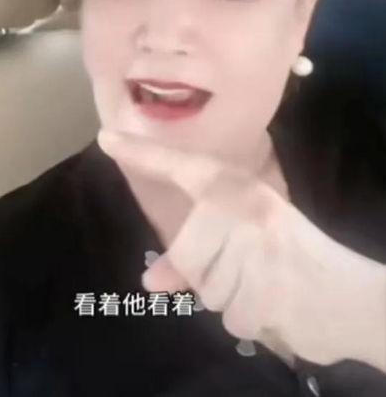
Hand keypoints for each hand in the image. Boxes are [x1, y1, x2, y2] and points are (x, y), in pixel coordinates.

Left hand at [98, 129, 385, 370]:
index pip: (183, 167)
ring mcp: (259, 251)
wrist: (349, 294)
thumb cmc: (291, 256)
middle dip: (211, 275)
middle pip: (188, 257)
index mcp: (241, 190)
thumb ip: (193, 260)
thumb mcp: (244, 246)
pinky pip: (230, 317)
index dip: (144, 154)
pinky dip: (248, 319)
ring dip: (231, 297)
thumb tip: (149, 284)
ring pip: (207, 290)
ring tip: (264, 285)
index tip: (107, 138)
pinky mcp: (270, 291)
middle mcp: (246, 211)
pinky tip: (274, 305)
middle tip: (250, 269)